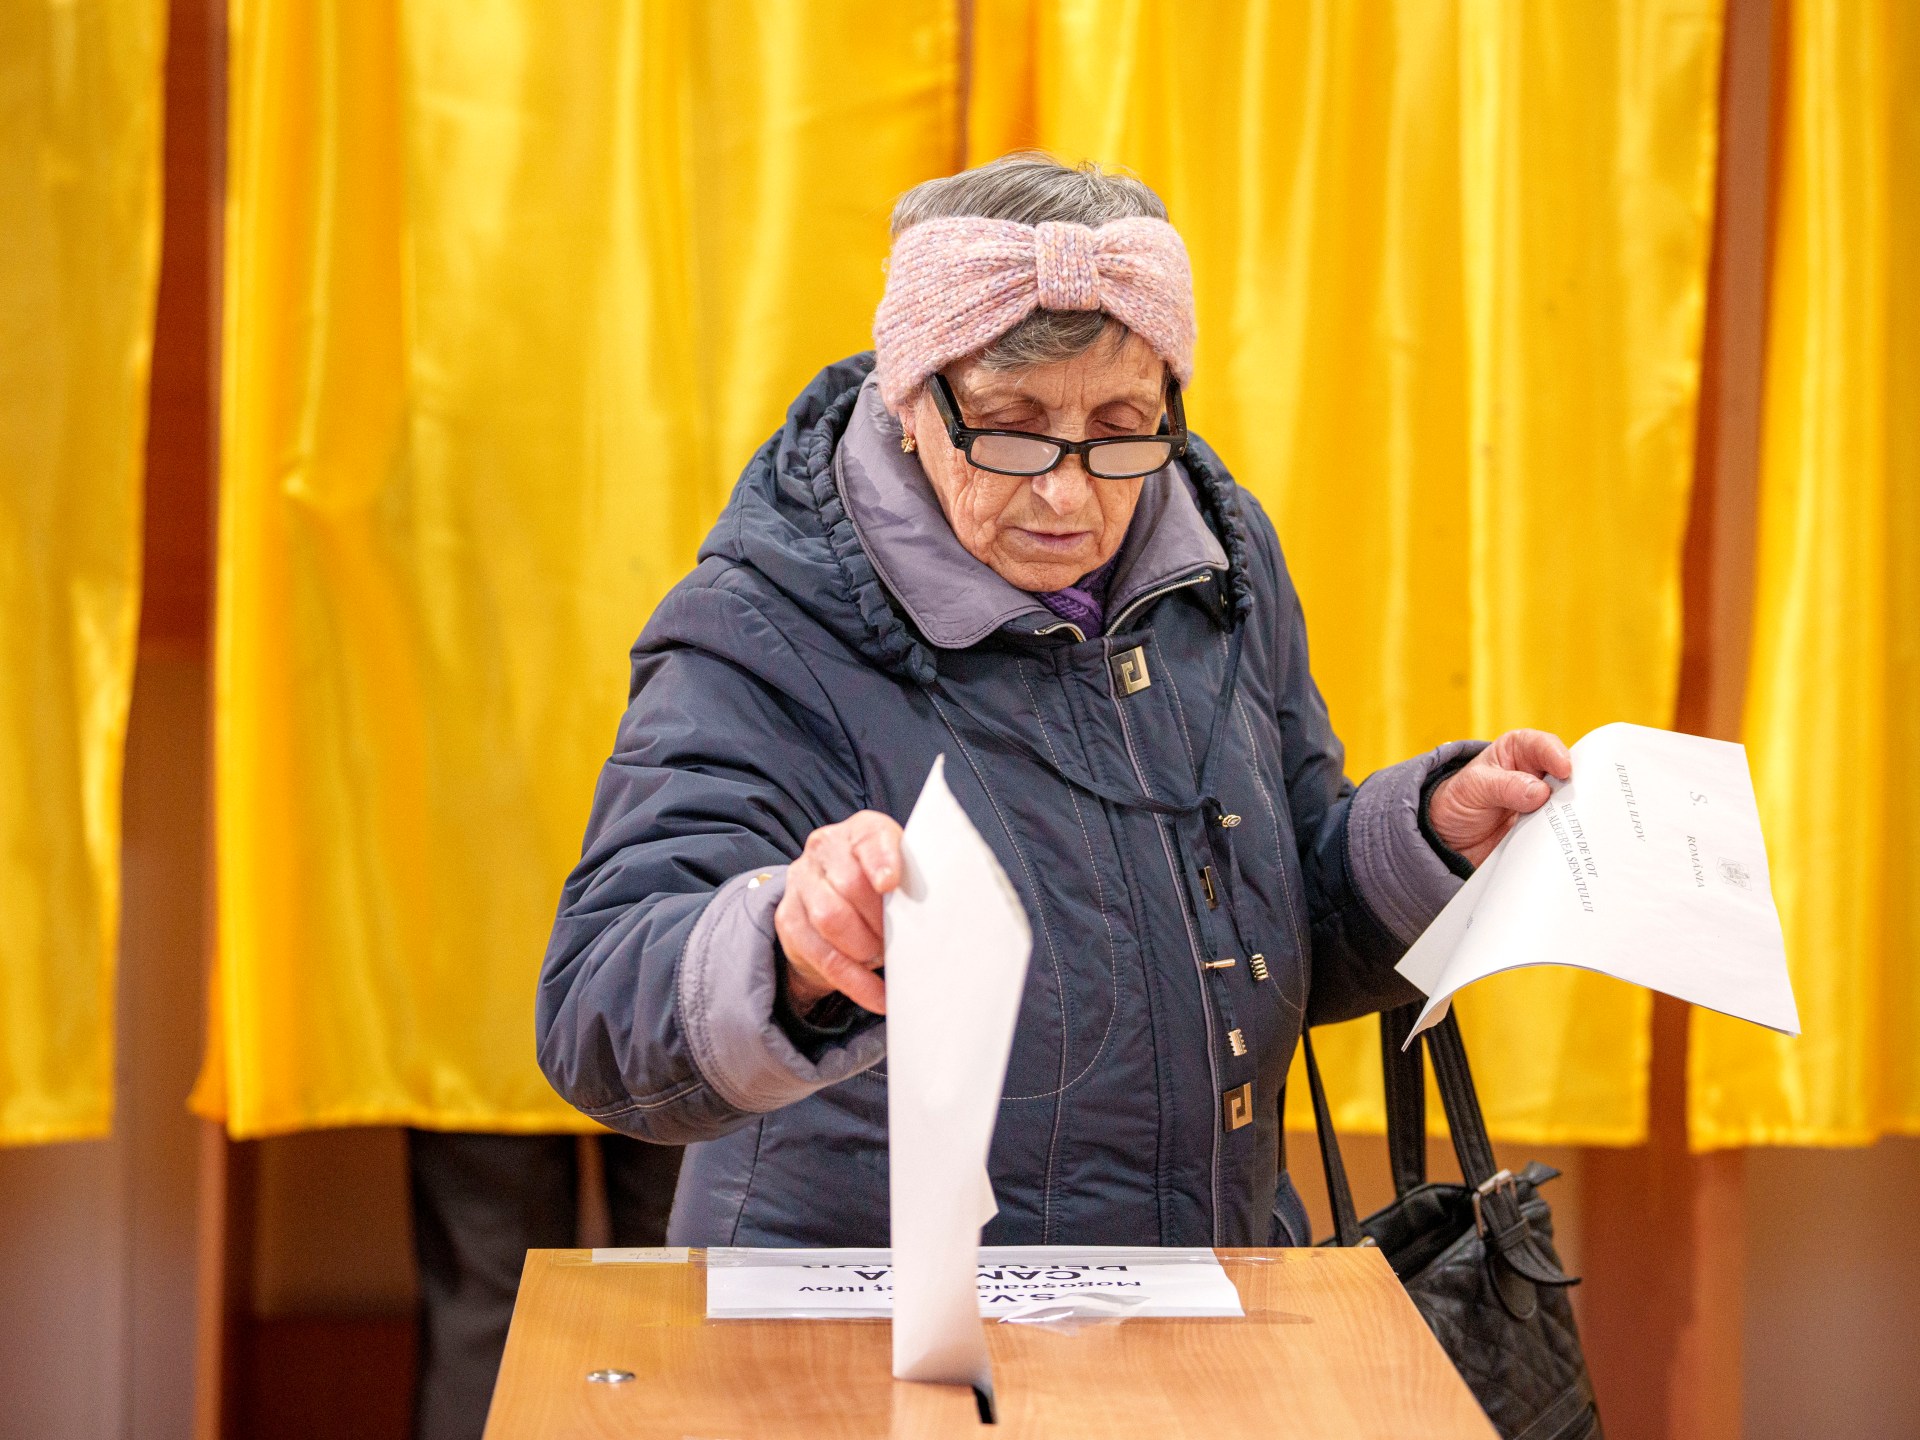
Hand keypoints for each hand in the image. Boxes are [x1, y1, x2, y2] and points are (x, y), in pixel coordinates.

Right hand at [774, 810, 904, 1015]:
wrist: (834, 896)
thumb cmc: (882, 886)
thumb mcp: (901, 874)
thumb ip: (916, 883)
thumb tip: (945, 913)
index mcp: (861, 831)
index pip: (869, 840)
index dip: (881, 860)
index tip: (890, 884)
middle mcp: (825, 848)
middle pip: (849, 884)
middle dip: (878, 921)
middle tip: (900, 940)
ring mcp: (801, 881)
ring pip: (830, 919)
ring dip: (864, 947)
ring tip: (883, 956)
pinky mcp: (789, 917)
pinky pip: (822, 955)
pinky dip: (854, 981)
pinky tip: (877, 995)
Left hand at [1427, 729, 1572, 866]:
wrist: (1448, 839)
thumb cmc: (1457, 801)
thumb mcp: (1474, 787)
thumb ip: (1504, 786)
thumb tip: (1539, 791)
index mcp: (1517, 750)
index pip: (1542, 744)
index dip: (1555, 754)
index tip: (1563, 770)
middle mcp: (1534, 773)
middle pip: (1565, 773)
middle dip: (1573, 784)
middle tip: (1577, 799)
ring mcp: (1541, 801)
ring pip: (1567, 802)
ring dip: (1572, 812)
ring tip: (1575, 822)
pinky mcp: (1543, 827)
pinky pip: (1561, 828)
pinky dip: (1566, 832)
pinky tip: (1569, 838)